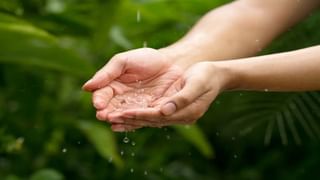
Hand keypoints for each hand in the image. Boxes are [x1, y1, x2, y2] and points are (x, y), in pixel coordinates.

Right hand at [82, 48, 182, 129]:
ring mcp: (135, 107)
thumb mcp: (124, 61)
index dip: (99, 99)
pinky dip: (134, 123)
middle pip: (111, 108)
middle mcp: (122, 99)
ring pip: (124, 116)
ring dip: (118, 118)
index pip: (102, 95)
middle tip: (103, 115)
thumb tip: (87, 87)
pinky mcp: (149, 113)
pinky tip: (128, 125)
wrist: (171, 63)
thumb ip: (107, 73)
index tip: (98, 104)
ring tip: (114, 120)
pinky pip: (140, 120)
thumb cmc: (146, 59)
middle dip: (107, 112)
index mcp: (113, 86)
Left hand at [110, 62, 228, 131]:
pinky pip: (151, 114)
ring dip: (130, 120)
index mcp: (186, 112)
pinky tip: (124, 115)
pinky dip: (137, 115)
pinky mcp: (170, 109)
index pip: (157, 116)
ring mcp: (175, 115)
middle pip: (150, 120)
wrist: (214, 75)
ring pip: (148, 119)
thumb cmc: (206, 76)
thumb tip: (164, 111)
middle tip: (108, 118)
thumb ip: (182, 98)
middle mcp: (178, 117)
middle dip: (129, 119)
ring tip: (110, 120)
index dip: (139, 115)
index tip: (122, 113)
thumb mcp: (197, 83)